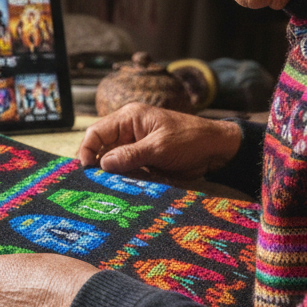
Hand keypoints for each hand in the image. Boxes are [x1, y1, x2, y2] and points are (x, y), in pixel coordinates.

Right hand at [77, 103, 241, 178]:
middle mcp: (128, 131)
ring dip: (113, 175)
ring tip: (111, 188)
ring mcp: (135, 147)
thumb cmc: (191, 139)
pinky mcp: (144, 161)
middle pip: (102, 149)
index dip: (87, 149)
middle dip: (99, 166)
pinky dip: (126, 180)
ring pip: (113, 163)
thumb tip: (102, 164)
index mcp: (129, 118)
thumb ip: (130, 155)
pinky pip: (127, 171)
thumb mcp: (159, 147)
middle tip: (96, 183)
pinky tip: (125, 189)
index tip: (87, 168)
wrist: (219, 151)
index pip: (96, 132)